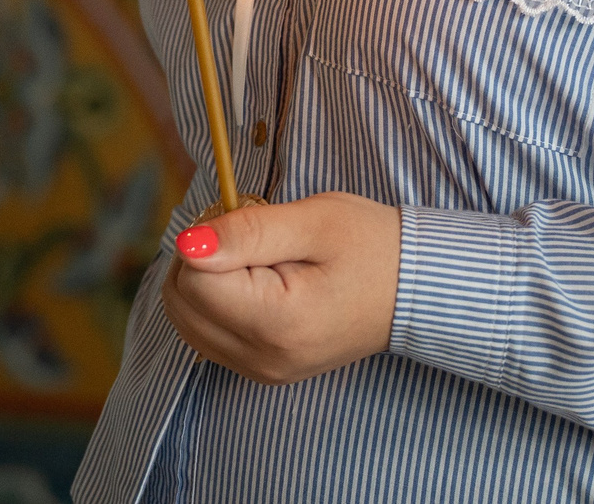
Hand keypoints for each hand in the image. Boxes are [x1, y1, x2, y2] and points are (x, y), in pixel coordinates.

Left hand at [160, 191, 401, 385]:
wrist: (413, 289)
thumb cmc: (370, 246)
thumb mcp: (313, 222)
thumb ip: (246, 232)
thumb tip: (188, 244)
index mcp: (277, 323)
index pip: (194, 280)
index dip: (209, 240)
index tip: (248, 224)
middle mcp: (263, 359)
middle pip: (181, 303)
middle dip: (200, 260)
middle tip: (249, 237)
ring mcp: (261, 372)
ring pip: (186, 321)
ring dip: (203, 281)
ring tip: (254, 259)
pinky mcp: (262, 371)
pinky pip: (206, 336)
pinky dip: (214, 303)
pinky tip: (251, 282)